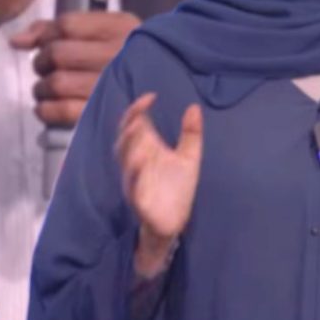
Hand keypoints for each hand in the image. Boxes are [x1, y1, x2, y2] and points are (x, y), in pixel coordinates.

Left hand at [12, 11, 140, 126]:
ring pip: (57, 83)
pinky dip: (46, 110)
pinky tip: (47, 107)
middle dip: (42, 62)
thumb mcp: (105, 31)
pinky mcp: (105, 116)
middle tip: (45, 69)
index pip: (66, 25)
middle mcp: (118, 55)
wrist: (168, 91)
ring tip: (46, 89)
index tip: (45, 45)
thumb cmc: (129, 57)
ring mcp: (112, 87)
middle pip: (58, 53)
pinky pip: (63, 111)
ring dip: (42, 88)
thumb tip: (16, 41)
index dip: (46, 35)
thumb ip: (58, 28)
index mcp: (120, 28)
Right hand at [115, 94, 202, 277]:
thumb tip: (194, 106)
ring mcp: (135, 179)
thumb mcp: (189, 158)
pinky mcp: (138, 198)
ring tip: (136, 128)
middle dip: (129, 122)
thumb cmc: (177, 189)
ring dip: (128, 143)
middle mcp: (136, 161)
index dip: (137, 108)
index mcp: (146, 148)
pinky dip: (134, 173)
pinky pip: (132, 184)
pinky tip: (140, 161)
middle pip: (125, 137)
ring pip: (125, 159)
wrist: (174, 223)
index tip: (151, 96)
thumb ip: (191, 134)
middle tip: (138, 110)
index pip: (134, 123)